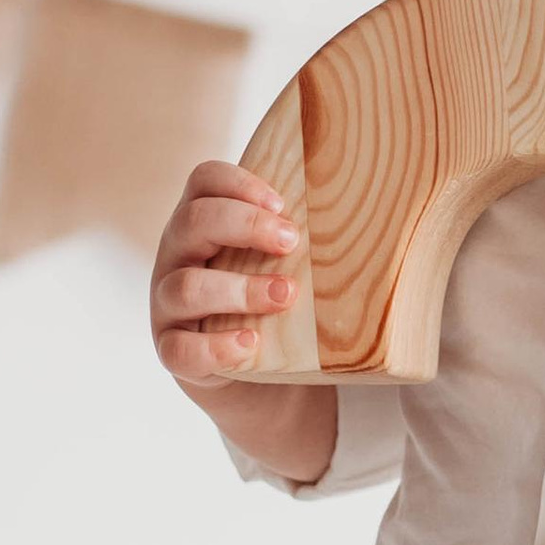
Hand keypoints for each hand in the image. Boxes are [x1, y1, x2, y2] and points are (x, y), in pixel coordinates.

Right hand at [151, 158, 303, 383]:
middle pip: (193, 221)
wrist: (244, 364)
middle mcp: (177, 255)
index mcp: (201, 221)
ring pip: (186, 287)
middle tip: (291, 241)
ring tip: (284, 296)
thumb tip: (378, 218)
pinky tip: (250, 344)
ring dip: (239, 289)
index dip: (238, 183)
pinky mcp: (170, 348)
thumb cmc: (266, 294)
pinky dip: (216, 347)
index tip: (282, 204)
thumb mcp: (276, 258)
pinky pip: (180, 349)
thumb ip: (300, 236)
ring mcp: (167, 303)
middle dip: (245, 227)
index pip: (204, 180)